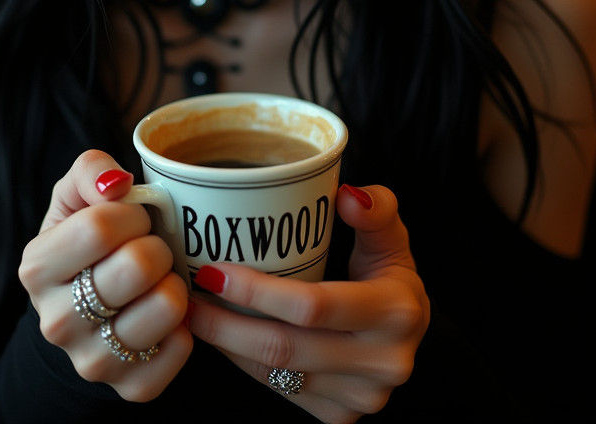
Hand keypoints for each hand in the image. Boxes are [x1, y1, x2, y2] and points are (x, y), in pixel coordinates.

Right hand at [18, 149, 192, 400]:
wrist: (90, 307)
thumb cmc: (89, 240)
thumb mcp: (78, 194)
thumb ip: (91, 169)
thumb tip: (117, 184)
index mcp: (37, 267)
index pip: (99, 227)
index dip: (131, 214)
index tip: (133, 218)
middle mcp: (55, 322)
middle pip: (137, 266)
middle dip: (157, 246)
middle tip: (150, 249)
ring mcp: (91, 362)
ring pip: (165, 307)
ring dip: (174, 284)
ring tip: (158, 281)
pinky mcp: (130, 388)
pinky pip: (181, 347)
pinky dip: (185, 326)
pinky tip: (164, 315)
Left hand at [186, 184, 428, 422]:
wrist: (408, 336)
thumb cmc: (390, 275)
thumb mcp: (392, 238)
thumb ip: (377, 209)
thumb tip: (346, 194)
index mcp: (396, 312)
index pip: (312, 306)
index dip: (256, 291)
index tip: (212, 270)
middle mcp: (383, 363)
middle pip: (284, 346)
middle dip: (225, 324)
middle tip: (187, 298)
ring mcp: (362, 397)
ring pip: (276, 373)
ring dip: (228, 345)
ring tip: (194, 315)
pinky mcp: (342, 415)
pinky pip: (281, 389)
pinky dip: (246, 363)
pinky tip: (225, 338)